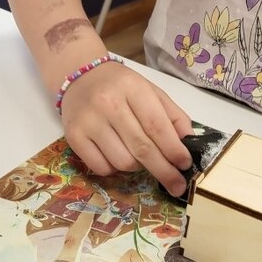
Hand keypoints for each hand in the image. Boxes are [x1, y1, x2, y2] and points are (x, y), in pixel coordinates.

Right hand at [60, 62, 193, 196]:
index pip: (156, 125)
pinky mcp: (73, 137)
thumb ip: (172, 115)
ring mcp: (89, 121)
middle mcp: (108, 103)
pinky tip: (118, 156)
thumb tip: (188, 142)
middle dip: (164, 170)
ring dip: (138, 167)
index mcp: (132, 88)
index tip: (185, 165)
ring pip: (123, 162)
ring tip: (139, 156)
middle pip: (141, 147)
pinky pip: (102, 168)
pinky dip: (115, 170)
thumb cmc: (121, 87)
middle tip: (177, 185)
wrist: (80, 76)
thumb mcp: (150, 91)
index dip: (173, 149)